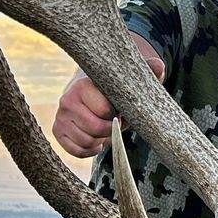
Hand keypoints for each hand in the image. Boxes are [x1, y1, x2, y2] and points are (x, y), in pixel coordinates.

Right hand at [51, 38, 164, 157]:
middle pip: (96, 129)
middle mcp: (67, 100)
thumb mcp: (131, 79)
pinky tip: (97, 139)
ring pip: (86, 142)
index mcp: (83, 86)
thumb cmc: (116, 88)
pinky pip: (76, 151)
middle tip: (115, 122)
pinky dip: (90, 150)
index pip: (105, 111)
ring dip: (101, 140)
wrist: (94, 91)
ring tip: (105, 129)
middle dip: (111, 130)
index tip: (119, 110)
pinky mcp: (57, 131)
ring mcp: (60, 117)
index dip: (118, 115)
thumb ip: (147, 71)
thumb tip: (160, 66)